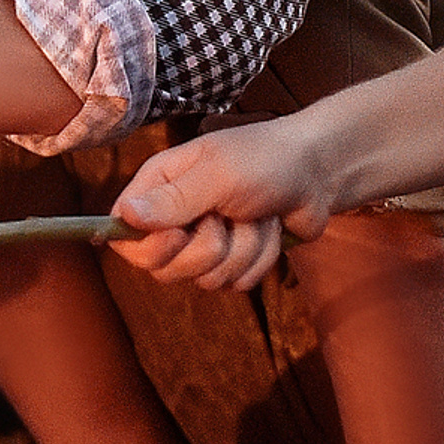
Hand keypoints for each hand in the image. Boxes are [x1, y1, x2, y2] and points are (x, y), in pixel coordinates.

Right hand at [111, 115, 338, 289]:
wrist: (318, 171)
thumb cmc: (265, 159)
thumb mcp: (218, 175)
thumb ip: (172, 200)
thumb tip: (124, 216)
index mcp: (160, 187)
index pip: (125, 236)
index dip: (148, 247)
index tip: (178, 235)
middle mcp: (175, 217)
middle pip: (164, 269)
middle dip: (207, 250)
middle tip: (226, 219)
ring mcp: (205, 242)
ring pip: (206, 279)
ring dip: (242, 249)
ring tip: (256, 216)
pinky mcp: (234, 260)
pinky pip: (236, 283)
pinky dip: (260, 258)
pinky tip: (270, 229)